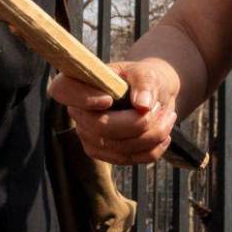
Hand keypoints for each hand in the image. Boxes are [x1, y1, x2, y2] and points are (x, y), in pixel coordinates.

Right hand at [48, 58, 179, 164]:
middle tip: (159, 107)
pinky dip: (155, 147)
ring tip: (168, 116)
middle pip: (100, 127)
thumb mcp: (147, 72)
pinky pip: (132, 159)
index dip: (82, 98)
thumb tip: (142, 106)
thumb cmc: (144, 79)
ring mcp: (90, 137)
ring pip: (120, 147)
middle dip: (137, 122)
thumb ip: (144, 83)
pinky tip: (165, 133)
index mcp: (80, 83)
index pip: (63, 90)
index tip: (108, 99)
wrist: (153, 96)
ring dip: (153, 134)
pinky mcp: (106, 154)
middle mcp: (79, 113)